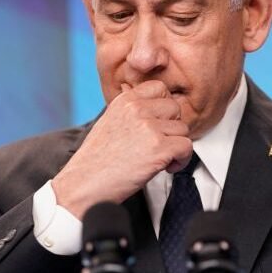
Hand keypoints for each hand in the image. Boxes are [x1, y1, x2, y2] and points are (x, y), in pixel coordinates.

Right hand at [51, 80, 192, 218]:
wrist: (84, 185)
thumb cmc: (96, 161)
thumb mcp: (110, 123)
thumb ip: (131, 112)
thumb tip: (154, 108)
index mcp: (125, 100)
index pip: (160, 87)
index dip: (164, 107)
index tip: (160, 124)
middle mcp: (137, 109)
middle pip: (175, 108)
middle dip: (172, 128)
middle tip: (160, 145)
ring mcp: (149, 127)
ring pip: (183, 129)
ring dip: (176, 147)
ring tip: (160, 160)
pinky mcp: (159, 148)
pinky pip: (187, 147)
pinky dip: (181, 160)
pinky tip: (166, 168)